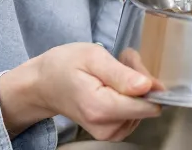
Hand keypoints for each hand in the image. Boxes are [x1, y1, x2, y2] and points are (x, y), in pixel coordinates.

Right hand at [0, 42, 161, 140]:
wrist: (44, 84)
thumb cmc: (64, 66)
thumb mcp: (93, 57)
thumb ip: (121, 74)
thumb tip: (148, 86)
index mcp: (100, 109)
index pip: (146, 104)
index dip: (146, 81)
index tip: (129, 64)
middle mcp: (106, 127)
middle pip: (146, 104)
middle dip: (138, 78)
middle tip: (118, 61)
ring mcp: (109, 133)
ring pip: (143, 107)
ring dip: (133, 84)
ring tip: (111, 71)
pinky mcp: (113, 132)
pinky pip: (136, 112)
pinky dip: (129, 94)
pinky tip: (112, 83)